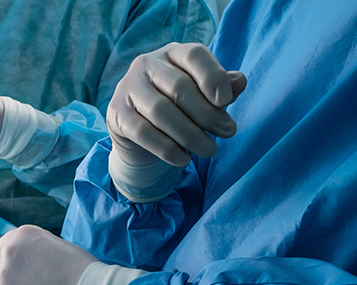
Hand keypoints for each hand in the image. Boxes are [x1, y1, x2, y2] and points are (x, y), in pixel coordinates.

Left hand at [0, 225, 97, 284]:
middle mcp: (9, 249)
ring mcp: (3, 273)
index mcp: (24, 234)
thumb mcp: (59, 245)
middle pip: (2, 265)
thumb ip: (39, 248)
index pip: (6, 245)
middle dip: (15, 276)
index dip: (18, 259)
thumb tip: (32, 258)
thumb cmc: (82, 271)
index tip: (27, 270)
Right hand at [107, 42, 246, 166]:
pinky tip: (183, 159)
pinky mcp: (117, 113)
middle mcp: (146, 65)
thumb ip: (222, 87)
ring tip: (210, 150)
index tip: (227, 101)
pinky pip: (142, 132)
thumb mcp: (203, 95)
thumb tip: (239, 82)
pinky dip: (166, 148)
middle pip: (179, 88)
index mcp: (172, 53)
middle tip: (229, 132)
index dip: (212, 76)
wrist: (139, 133)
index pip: (194, 56)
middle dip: (207, 114)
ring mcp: (128, 88)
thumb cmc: (179, 107)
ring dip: (190, 135)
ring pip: (160, 111)